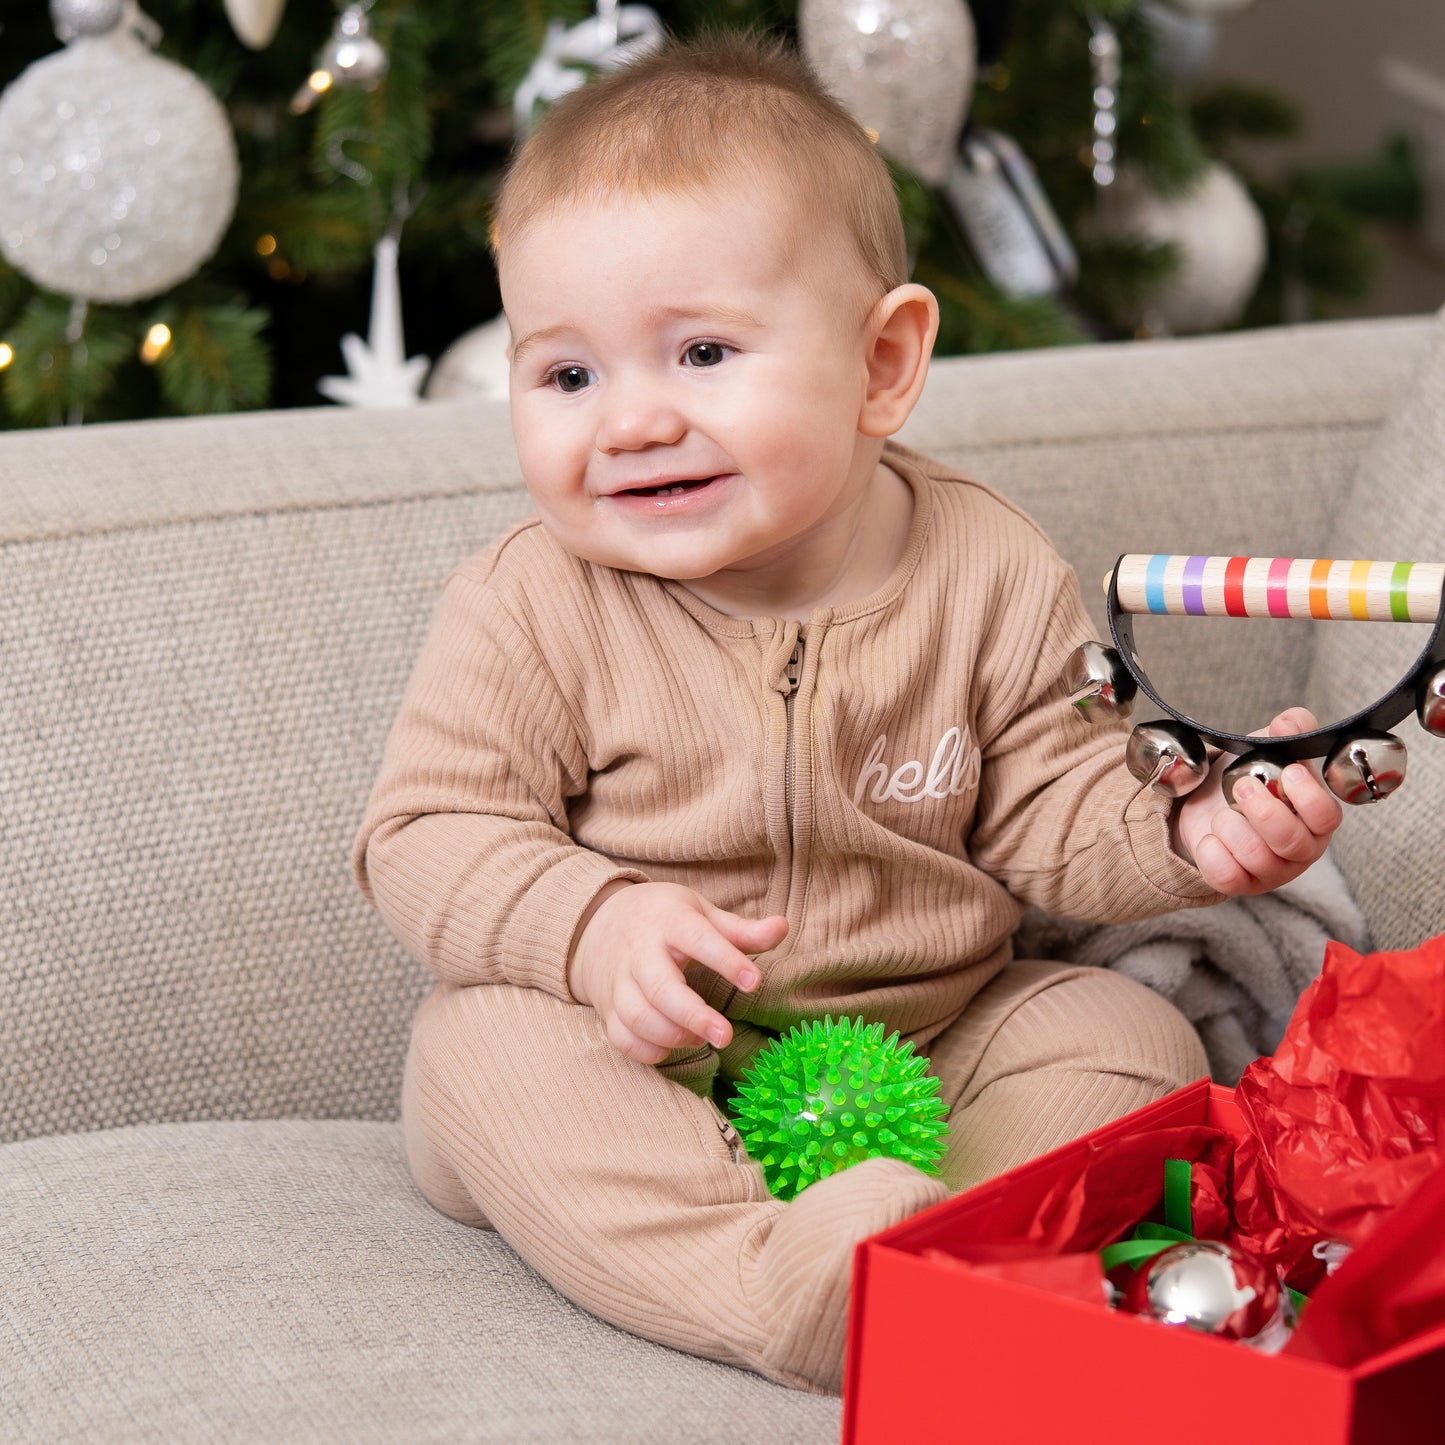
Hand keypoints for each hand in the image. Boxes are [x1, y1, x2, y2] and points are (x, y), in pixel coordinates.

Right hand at [568, 881, 788, 1063]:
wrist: (599, 922)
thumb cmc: (664, 920)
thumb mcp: (700, 914)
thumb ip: (741, 930)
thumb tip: (783, 927)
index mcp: (670, 922)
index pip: (698, 939)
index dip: (726, 960)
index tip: (754, 983)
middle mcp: (640, 952)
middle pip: (661, 988)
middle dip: (694, 1016)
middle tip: (725, 1036)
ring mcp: (619, 982)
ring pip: (637, 1016)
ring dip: (671, 1035)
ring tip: (700, 1039)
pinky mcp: (608, 1008)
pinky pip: (621, 1037)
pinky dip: (646, 1050)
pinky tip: (671, 1047)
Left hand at [1173, 707, 1343, 895]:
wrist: (1211, 804)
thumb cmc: (1252, 778)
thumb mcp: (1269, 748)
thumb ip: (1288, 730)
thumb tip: (1289, 722)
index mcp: (1317, 817)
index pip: (1327, 817)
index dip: (1308, 796)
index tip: (1286, 772)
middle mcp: (1301, 848)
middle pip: (1291, 841)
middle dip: (1262, 811)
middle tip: (1241, 787)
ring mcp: (1272, 870)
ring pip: (1256, 857)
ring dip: (1230, 827)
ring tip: (1224, 813)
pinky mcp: (1241, 883)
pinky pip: (1226, 876)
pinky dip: (1211, 852)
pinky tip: (1212, 837)